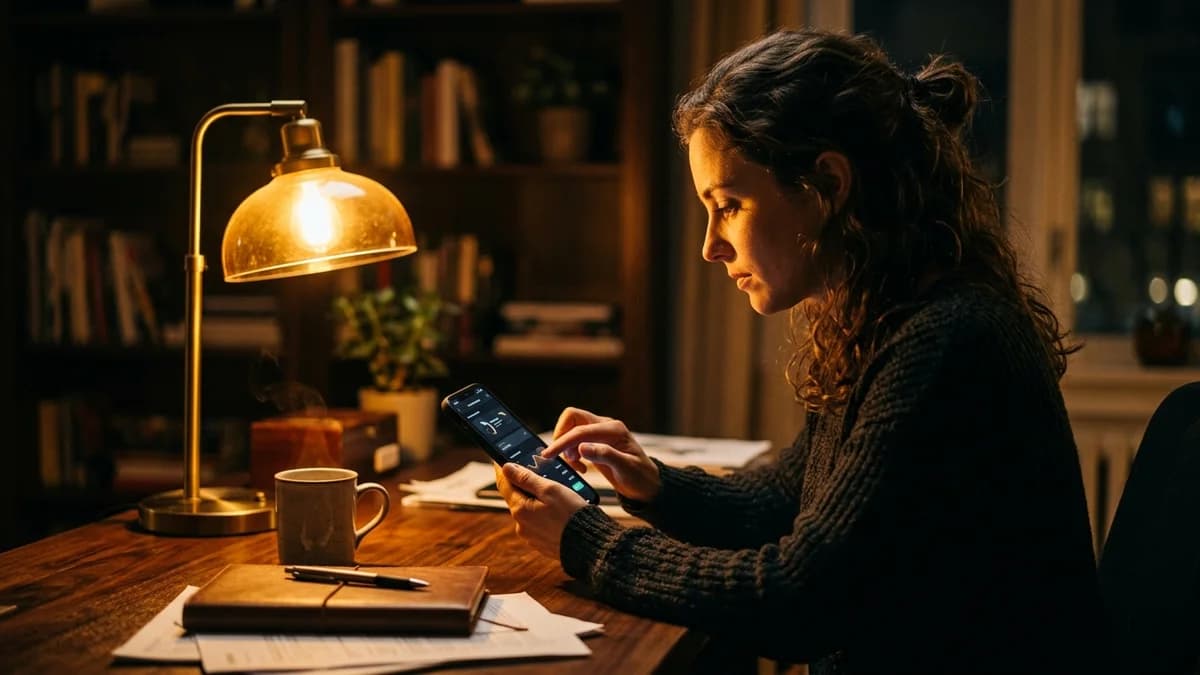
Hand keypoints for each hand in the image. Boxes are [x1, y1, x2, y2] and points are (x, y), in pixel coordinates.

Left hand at [493, 462, 587, 559]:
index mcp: (520, 510)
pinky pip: (539, 524)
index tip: (501, 461)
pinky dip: (545, 515)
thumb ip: (526, 478)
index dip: (503, 471)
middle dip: (525, 486)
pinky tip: (559, 512)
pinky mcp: (541, 543)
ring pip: (529, 511)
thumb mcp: (550, 489)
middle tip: (538, 475)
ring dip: (536, 502)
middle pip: (517, 498)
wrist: (589, 544)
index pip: (504, 485)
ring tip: (556, 496)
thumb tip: (506, 468)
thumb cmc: (572, 515)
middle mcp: (521, 525)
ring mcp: (531, 536)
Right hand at [541, 407, 660, 502]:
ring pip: (571, 428)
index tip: (548, 455)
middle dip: (562, 437)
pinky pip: (575, 438)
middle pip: (572, 418)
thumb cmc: (640, 477)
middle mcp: (605, 426)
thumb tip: (582, 447)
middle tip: (564, 458)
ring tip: (577, 465)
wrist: (646, 484)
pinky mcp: (595, 440)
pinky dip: (571, 451)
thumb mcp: (625, 468)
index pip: (580, 430)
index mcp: (614, 430)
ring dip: (567, 446)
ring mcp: (599, 431)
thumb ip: (604, 455)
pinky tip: (581, 465)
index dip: (562, 442)